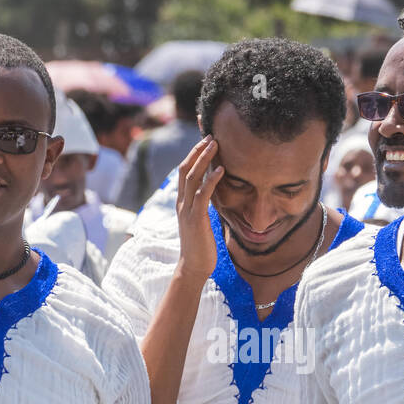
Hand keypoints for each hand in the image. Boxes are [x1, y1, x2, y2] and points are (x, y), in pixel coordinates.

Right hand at [174, 135, 222, 282]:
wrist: (193, 267)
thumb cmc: (201, 246)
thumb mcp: (202, 221)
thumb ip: (205, 206)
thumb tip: (215, 194)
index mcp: (182, 202)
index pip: (185, 172)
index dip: (192, 154)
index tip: (204, 140)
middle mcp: (182, 203)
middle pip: (186, 169)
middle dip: (197, 150)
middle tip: (210, 136)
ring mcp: (187, 210)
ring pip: (192, 177)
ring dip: (204, 159)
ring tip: (215, 144)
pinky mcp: (196, 219)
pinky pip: (203, 194)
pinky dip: (212, 180)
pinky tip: (222, 169)